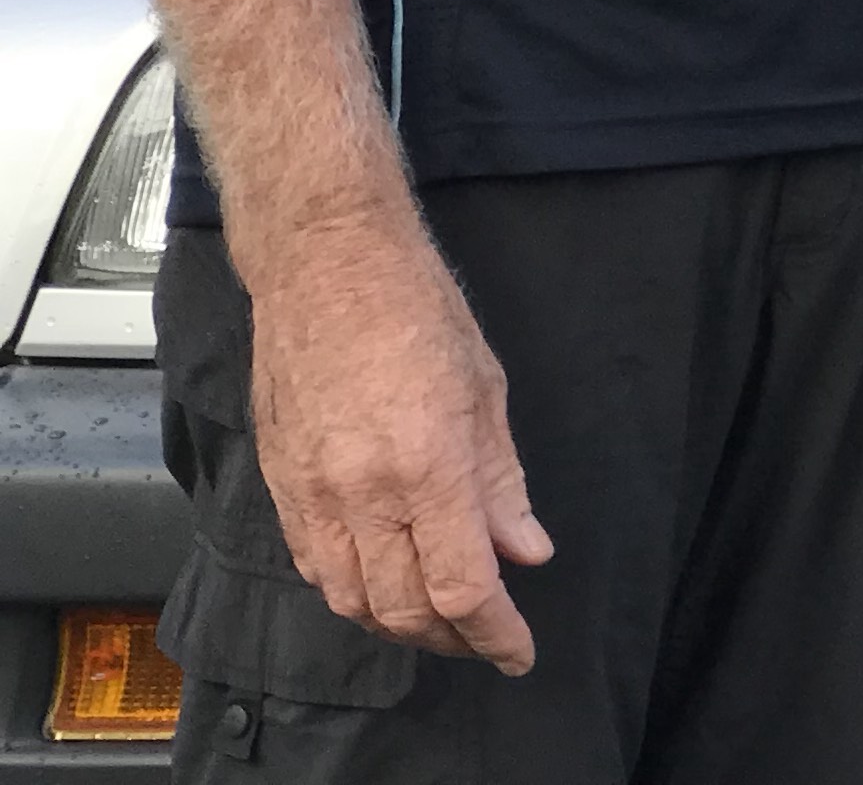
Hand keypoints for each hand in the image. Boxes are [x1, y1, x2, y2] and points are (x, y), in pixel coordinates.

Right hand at [247, 222, 550, 669]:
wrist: (326, 267)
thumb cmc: (415, 309)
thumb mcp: (487, 390)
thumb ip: (503, 483)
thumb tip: (527, 550)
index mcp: (427, 466)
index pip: (463, 585)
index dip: (496, 633)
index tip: (519, 651)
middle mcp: (363, 493)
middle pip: (404, 608)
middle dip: (451, 639)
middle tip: (487, 638)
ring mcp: (312, 494)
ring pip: (352, 599)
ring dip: (399, 625)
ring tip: (441, 622)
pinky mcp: (280, 487)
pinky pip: (315, 567)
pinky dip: (353, 593)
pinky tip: (383, 585)